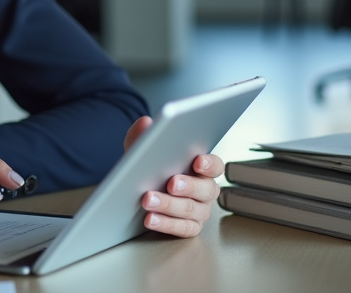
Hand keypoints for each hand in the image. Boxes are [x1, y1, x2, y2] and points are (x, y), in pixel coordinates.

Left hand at [125, 116, 223, 237]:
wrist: (134, 194)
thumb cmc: (146, 168)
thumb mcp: (140, 150)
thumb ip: (142, 135)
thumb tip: (145, 122)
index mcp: (201, 168)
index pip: (216, 165)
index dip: (210, 164)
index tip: (198, 161)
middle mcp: (205, 190)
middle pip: (206, 189)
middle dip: (188, 186)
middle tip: (171, 183)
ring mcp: (200, 211)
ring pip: (192, 210)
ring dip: (169, 205)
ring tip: (149, 200)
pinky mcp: (189, 228)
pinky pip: (182, 229)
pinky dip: (166, 224)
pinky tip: (150, 219)